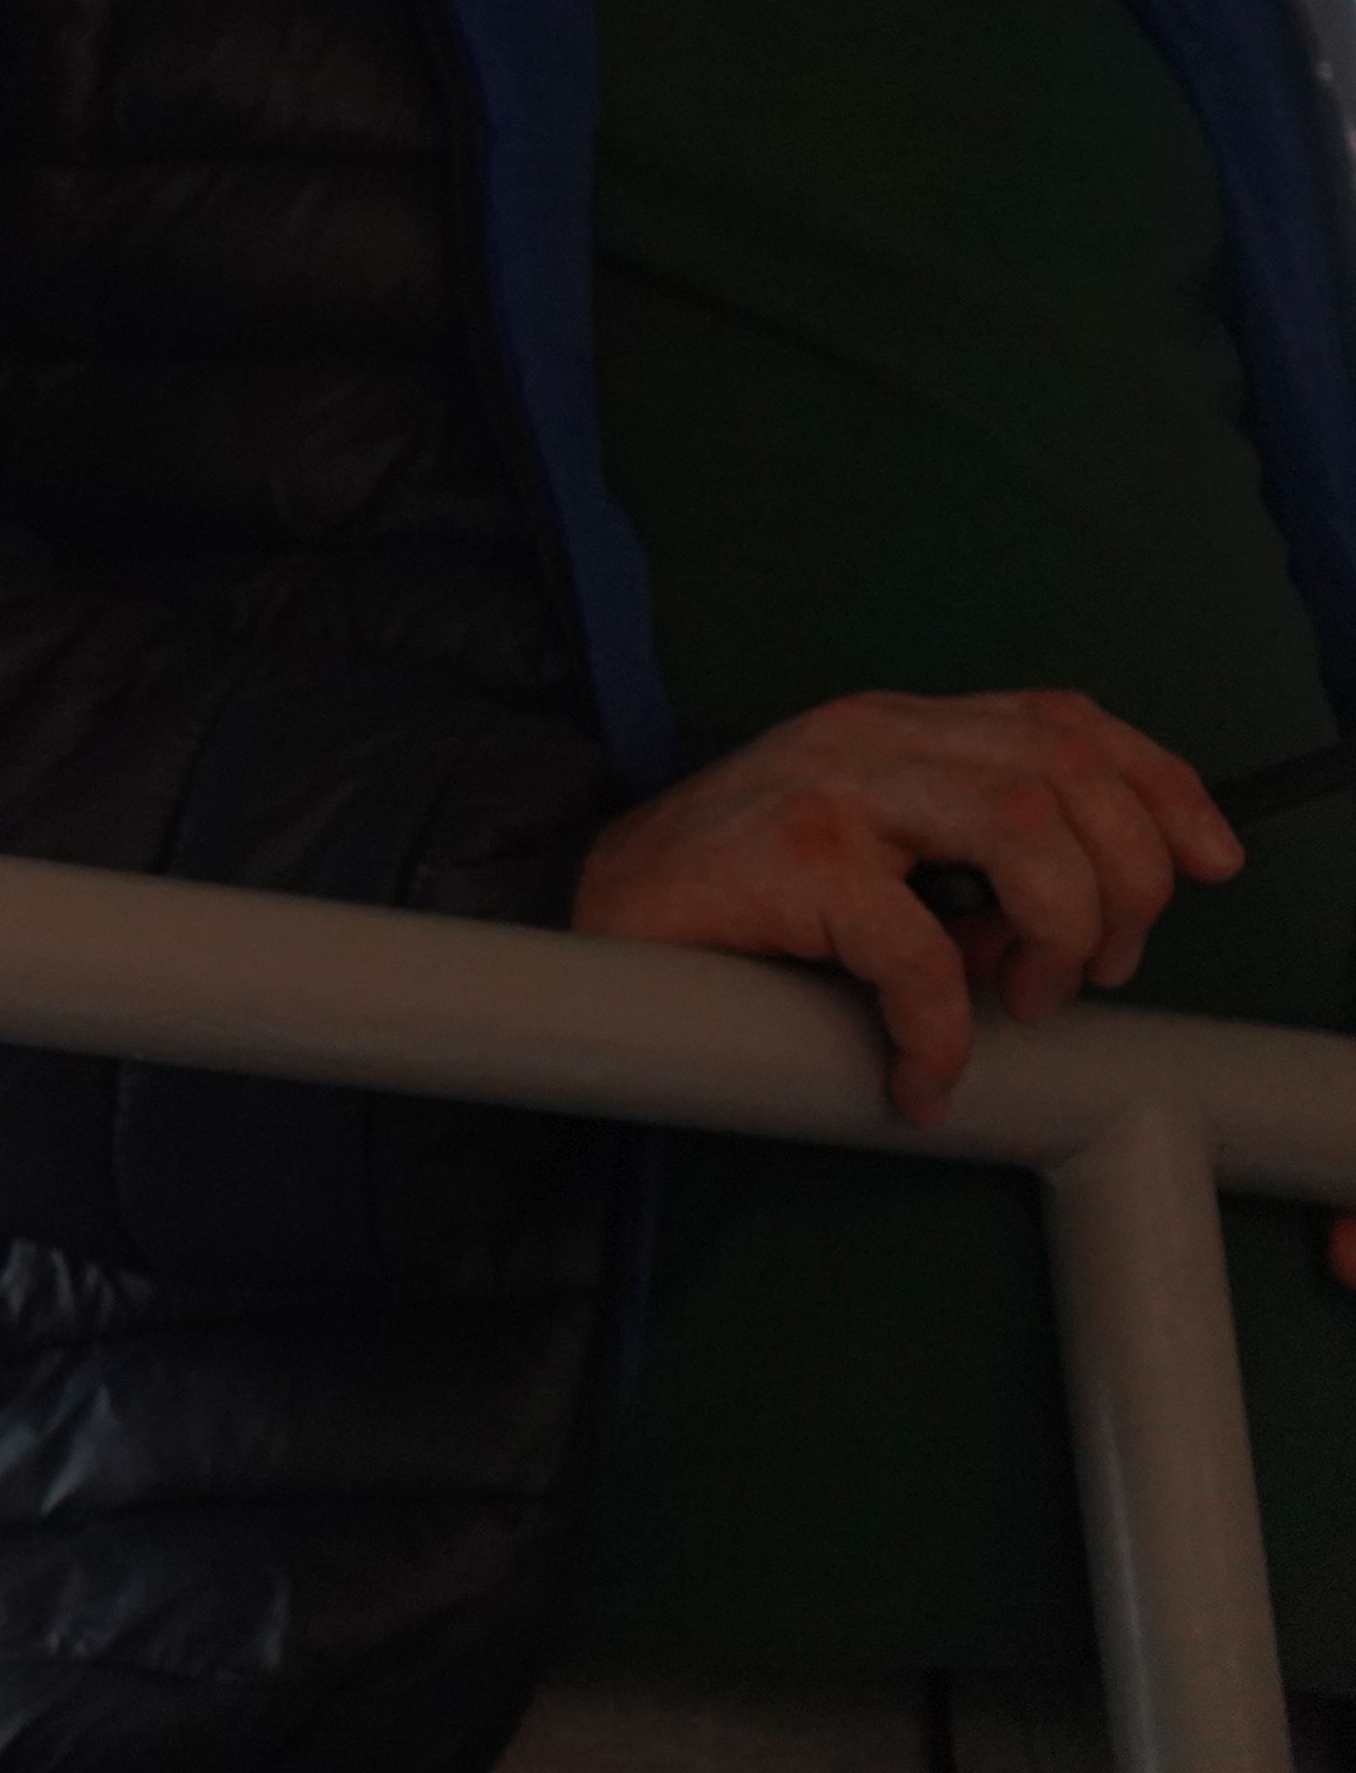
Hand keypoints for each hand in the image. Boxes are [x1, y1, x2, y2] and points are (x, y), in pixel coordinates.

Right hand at [570, 690, 1242, 1123]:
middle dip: (1125, 883)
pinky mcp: (791, 860)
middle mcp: (870, 735)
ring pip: (1029, 825)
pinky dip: (945, 1030)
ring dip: (1058, 931)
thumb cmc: (731, 905)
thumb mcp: (867, 848)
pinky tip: (923, 1075)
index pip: (1065, 719)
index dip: (1163, 783)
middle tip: (1083, 972)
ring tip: (1019, 1003)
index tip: (1213, 860)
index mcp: (896, 725)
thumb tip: (1064, 923)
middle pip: (1072, 769)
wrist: (583, 925)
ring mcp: (830, 789)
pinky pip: (922, 950)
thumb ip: (959, 855)